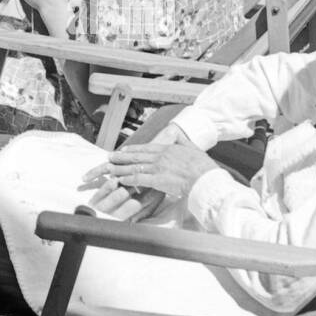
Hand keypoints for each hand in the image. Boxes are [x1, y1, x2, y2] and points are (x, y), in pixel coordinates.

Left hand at [81, 140, 217, 218]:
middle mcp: (160, 156)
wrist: (206, 178)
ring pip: (134, 166)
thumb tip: (179, 135)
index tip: (123, 150)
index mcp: (167, 149)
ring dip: (120, 168)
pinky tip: (120, 180)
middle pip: (136, 156)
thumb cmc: (203, 166)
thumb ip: (183, 142)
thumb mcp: (193, 148)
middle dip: (121, 157)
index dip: (132, 149)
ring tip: (109, 169)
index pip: (145, 147)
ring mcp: (158, 168)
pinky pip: (139, 178)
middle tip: (110, 157)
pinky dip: (128, 179)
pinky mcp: (158, 179)